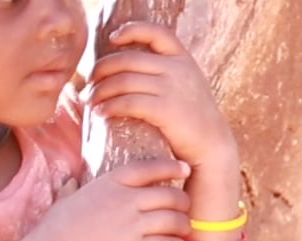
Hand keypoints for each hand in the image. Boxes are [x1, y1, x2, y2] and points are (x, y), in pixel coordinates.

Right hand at [13, 159, 190, 240]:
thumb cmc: (55, 227)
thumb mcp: (64, 199)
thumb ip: (73, 189)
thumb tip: (71, 183)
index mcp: (109, 184)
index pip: (147, 168)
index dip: (170, 167)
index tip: (185, 168)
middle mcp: (125, 200)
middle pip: (170, 195)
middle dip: (183, 203)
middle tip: (184, 209)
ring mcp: (132, 224)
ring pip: (175, 220)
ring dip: (184, 226)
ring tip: (183, 231)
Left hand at [88, 23, 237, 172]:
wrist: (212, 147)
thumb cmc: (190, 117)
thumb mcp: (185, 85)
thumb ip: (163, 70)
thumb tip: (121, 63)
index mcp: (183, 59)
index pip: (155, 33)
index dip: (131, 31)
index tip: (113, 39)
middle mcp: (179, 70)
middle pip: (127, 59)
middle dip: (101, 70)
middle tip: (89, 84)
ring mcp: (174, 89)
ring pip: (123, 81)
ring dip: (100, 91)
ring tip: (91, 101)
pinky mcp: (167, 110)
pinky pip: (128, 102)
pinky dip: (110, 107)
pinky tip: (102, 113)